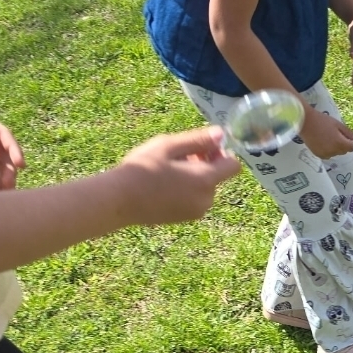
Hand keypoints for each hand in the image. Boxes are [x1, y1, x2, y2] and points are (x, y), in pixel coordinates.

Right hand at [117, 125, 240, 224]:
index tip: (202, 147)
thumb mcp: (170, 145)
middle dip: (205, 163)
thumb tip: (221, 134)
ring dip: (194, 176)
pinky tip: (163, 184)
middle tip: (177, 156)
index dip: (222, 153)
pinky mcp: (183, 219)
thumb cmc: (143, 168)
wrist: (119, 200)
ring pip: (205, 188)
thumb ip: (199, 139)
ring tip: (167, 170)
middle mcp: (206, 199)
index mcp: (206, 179)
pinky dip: (186, 190)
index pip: (233, 166)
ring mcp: (195, 212)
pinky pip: (194, 199)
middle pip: (218, 176)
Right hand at [300, 107, 352, 159]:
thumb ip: (348, 132)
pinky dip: (327, 150)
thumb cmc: (322, 121)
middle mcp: (333, 152)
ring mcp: (325, 154)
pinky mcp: (318, 155)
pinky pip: (327, 154)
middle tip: (334, 134)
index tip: (344, 135)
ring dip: (334, 148)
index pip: (351, 148)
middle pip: (343, 151)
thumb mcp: (338, 124)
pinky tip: (322, 141)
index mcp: (340, 143)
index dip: (350, 142)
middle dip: (342, 144)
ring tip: (327, 137)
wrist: (305, 122)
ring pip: (335, 153)